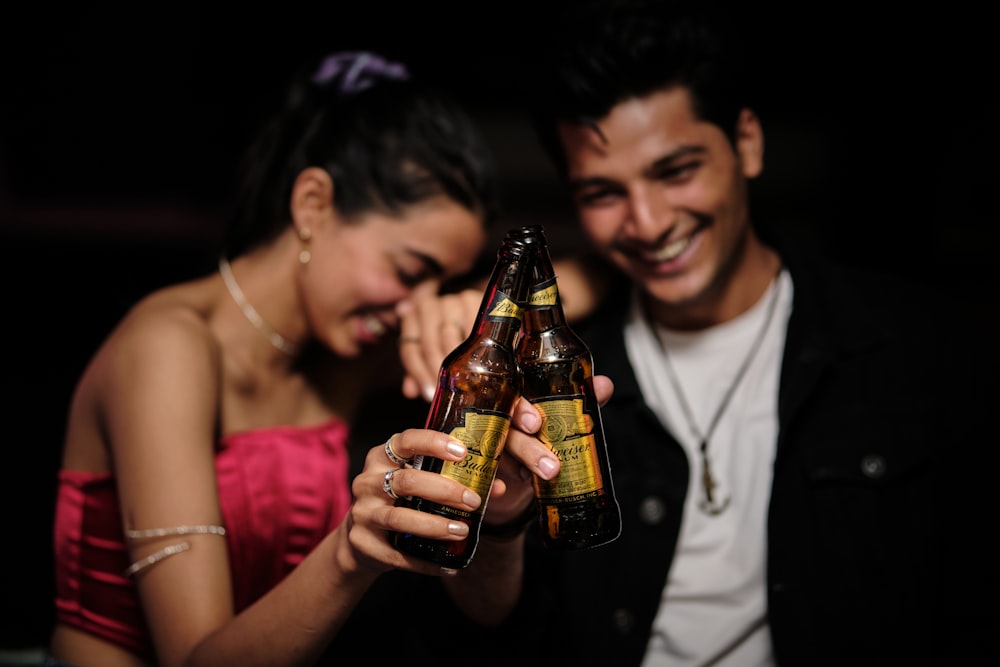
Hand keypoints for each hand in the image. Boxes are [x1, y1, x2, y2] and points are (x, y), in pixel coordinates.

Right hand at [344, 429, 480, 574]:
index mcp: (382, 457)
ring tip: (462, 531)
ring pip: (401, 518)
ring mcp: (363, 512)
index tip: (462, 452)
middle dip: (445, 491)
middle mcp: (368, 481)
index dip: (433, 443)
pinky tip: (447, 565)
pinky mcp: (363, 543)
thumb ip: (455, 480)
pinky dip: (425, 562)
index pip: (405, 441)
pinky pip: (398, 554)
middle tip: (473, 501)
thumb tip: (497, 487)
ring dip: (436, 526)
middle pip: (407, 481)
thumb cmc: (400, 502)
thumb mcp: (419, 483)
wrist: (362, 540)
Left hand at [396, 286, 480, 400]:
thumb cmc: (449, 333)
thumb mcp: (431, 349)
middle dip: (437, 370)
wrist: (479, 306)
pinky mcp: (472, 298)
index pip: (410, 349)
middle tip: (448, 390)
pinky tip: (480, 362)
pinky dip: (475, 347)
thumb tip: (410, 391)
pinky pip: (471, 328)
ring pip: (448, 335)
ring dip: (456, 362)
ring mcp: (449, 301)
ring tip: (463, 381)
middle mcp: (428, 306)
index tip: (429, 394)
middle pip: (429, 342)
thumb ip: (419, 368)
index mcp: (411, 318)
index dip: (418, 374)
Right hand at [484, 374, 615, 525]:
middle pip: (505, 429)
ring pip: (494, 452)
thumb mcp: (555, 419)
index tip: (536, 424)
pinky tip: (500, 491)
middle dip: (527, 446)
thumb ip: (577, 401)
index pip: (513, 401)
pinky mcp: (481, 471)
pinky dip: (490, 485)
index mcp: (514, 404)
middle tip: (550, 465)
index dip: (523, 411)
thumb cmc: (535, 436)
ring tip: (543, 478)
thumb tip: (604, 385)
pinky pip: (482, 477)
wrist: (512, 473)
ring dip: (518, 466)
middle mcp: (495, 422)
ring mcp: (483, 445)